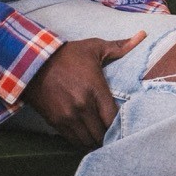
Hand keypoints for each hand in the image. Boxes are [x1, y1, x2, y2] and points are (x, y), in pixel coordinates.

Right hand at [21, 31, 145, 148]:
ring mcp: (68, 116)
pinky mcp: (55, 122)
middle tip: (115, 133)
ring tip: (102, 136)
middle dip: (109, 135)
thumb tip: (142, 35)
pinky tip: (88, 135)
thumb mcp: (94, 47)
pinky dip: (82, 140)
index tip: (125, 124)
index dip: (121, 125)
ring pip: (88, 140)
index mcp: (95, 89)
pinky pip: (73, 140)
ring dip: (96, 140)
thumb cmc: (68, 54)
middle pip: (102, 133)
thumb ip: (120, 46)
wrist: (33, 62)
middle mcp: (82, 106)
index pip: (113, 118)